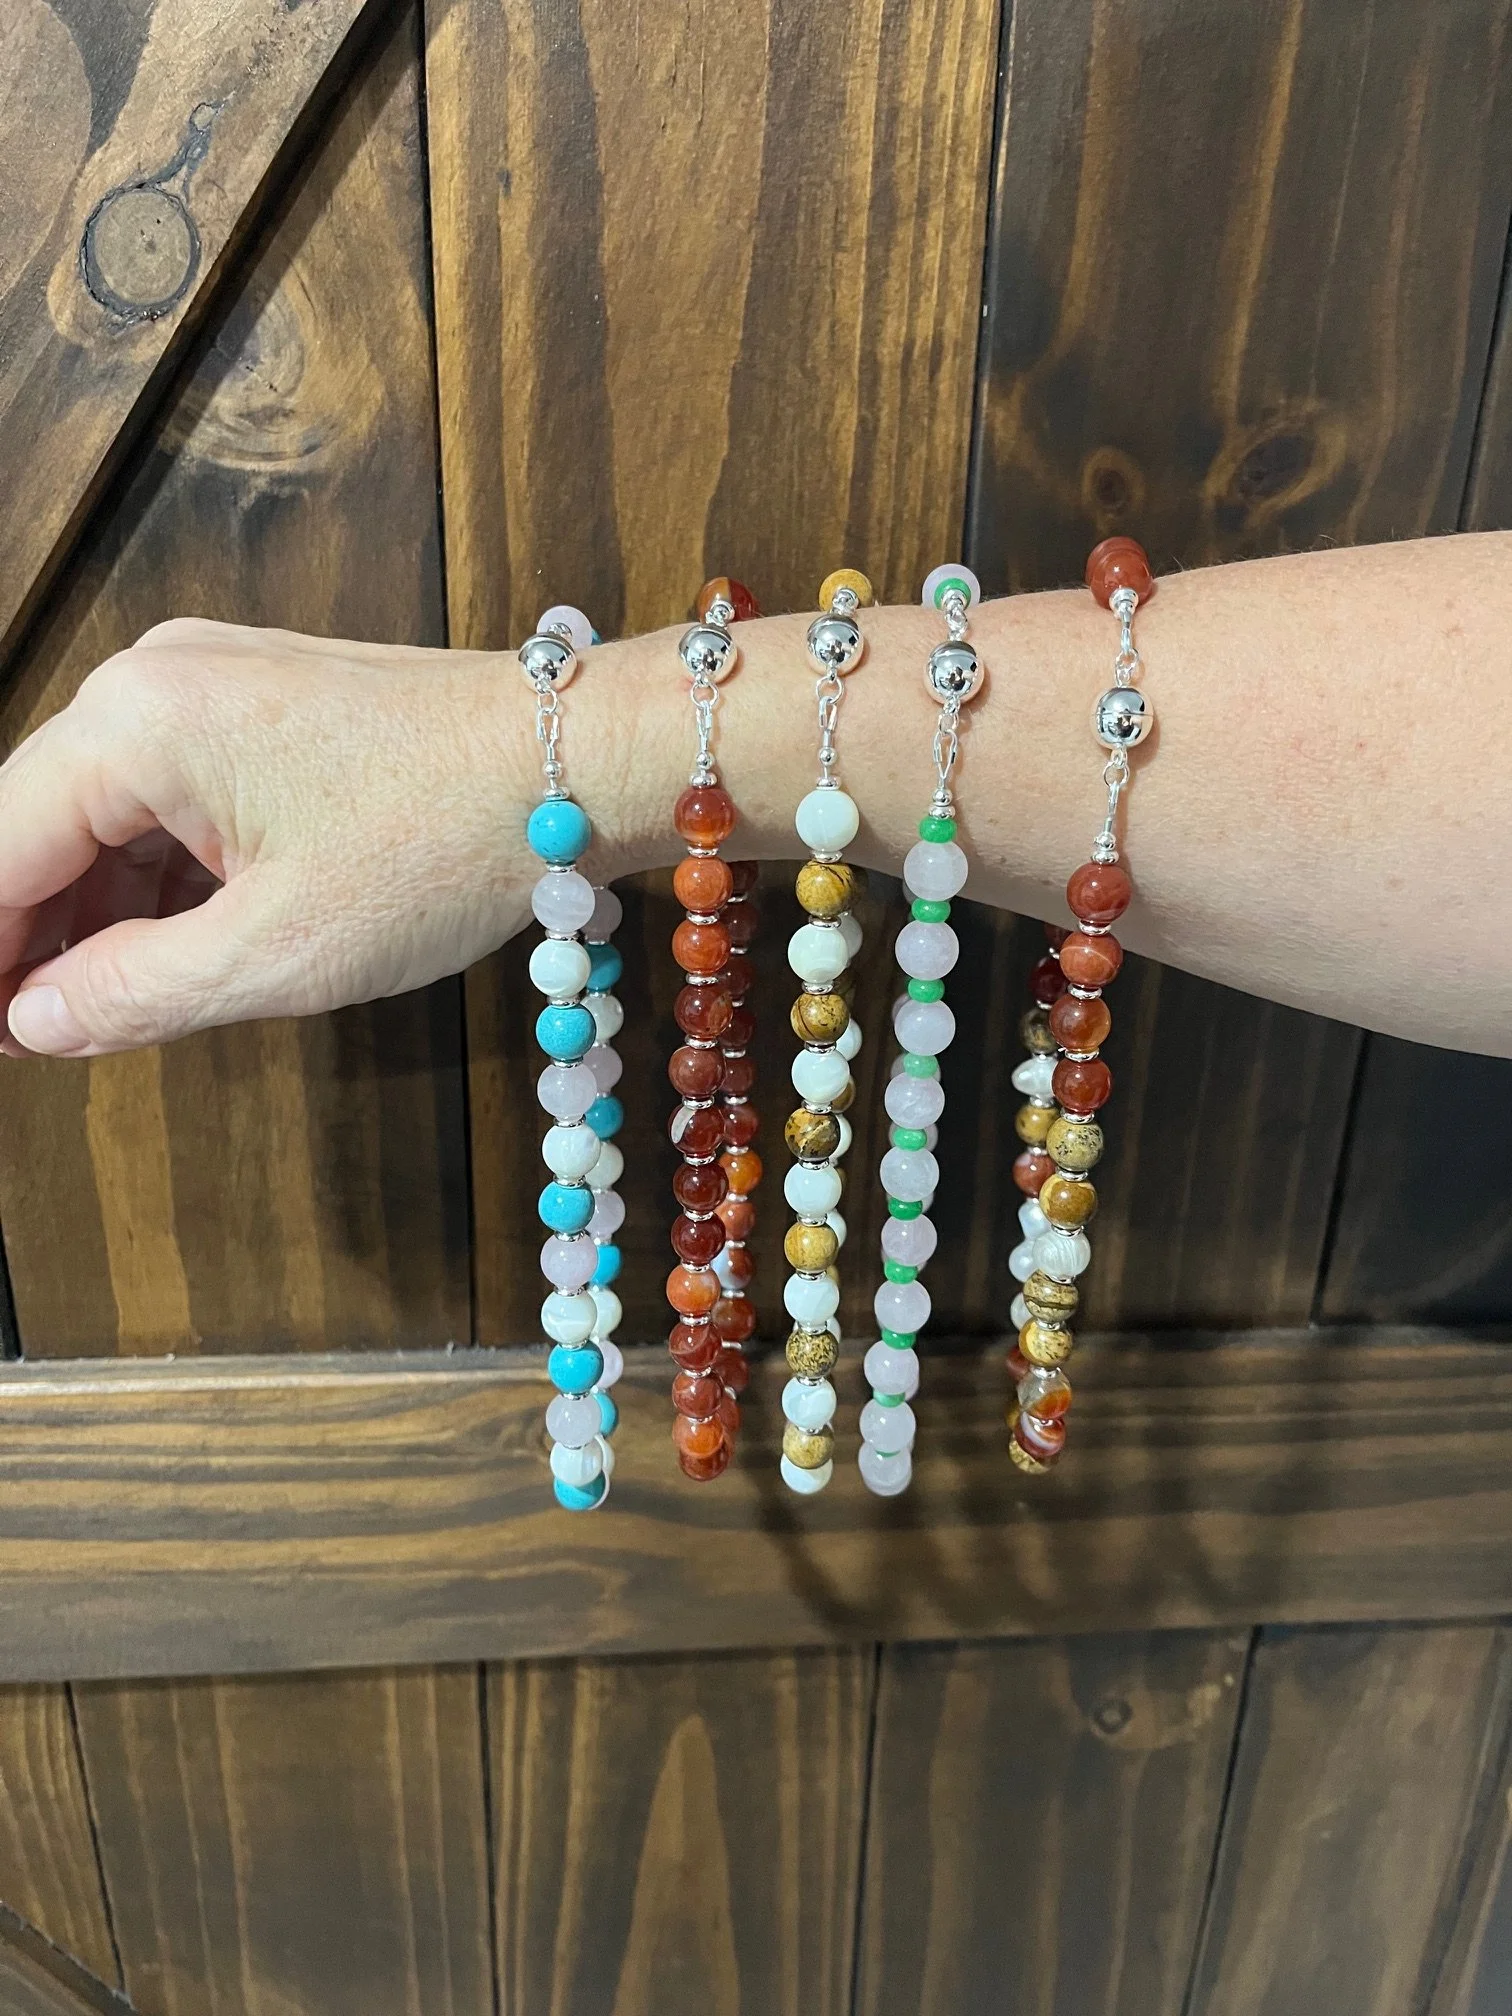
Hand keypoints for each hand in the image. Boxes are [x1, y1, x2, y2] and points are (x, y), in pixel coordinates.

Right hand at [0, 619, 539, 1055]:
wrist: (578, 758)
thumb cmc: (443, 844)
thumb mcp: (276, 951)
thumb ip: (131, 992)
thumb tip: (30, 1021)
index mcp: (132, 724)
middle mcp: (151, 680)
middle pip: (37, 825)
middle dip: (25, 937)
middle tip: (23, 1040)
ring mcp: (209, 683)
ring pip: (104, 817)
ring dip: (92, 916)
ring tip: (89, 1013)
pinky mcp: (261, 704)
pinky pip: (169, 798)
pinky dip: (157, 879)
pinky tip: (160, 952)